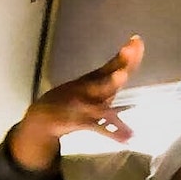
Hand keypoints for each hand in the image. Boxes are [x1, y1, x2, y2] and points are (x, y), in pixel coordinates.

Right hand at [7, 36, 144, 171]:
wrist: (43, 116)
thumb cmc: (71, 98)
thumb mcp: (90, 86)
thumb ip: (110, 80)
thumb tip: (127, 69)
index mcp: (93, 79)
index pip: (113, 65)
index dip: (126, 55)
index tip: (137, 40)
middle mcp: (89, 89)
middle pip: (106, 78)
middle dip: (118, 68)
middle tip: (128, 54)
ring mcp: (84, 105)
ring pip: (100, 99)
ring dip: (110, 87)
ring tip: (121, 75)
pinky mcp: (80, 122)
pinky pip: (98, 128)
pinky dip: (112, 133)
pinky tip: (127, 139)